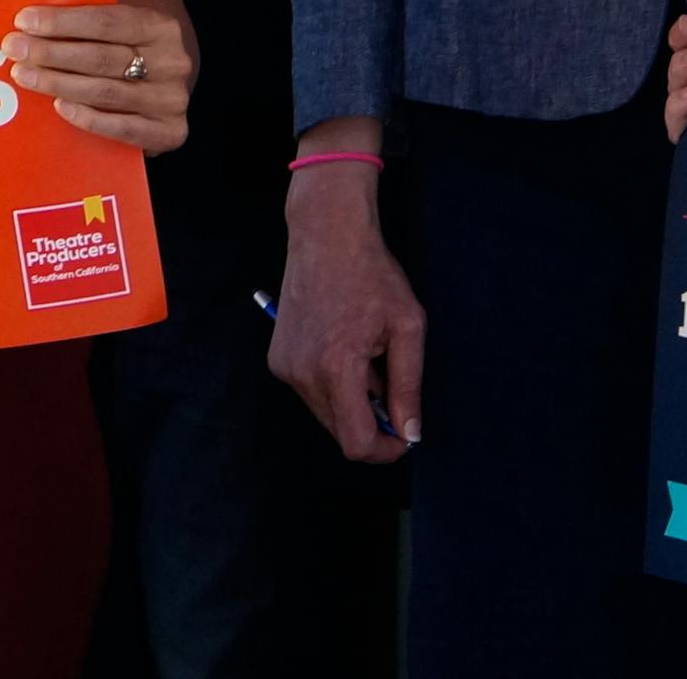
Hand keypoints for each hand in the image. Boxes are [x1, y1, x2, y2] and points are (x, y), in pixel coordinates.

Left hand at [3, 0, 194, 152]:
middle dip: (51, 53)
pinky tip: (59, 106)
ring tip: (23, 75)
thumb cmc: (128, 39)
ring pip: (107, 92)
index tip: (24, 21)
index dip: (63, 22)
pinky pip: (123, 129)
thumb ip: (84, 19)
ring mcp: (172, 100)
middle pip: (102, 59)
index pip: (106, 22)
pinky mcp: (170, 131)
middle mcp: (173, 63)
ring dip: (58, 83)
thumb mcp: (119, 18)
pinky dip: (89, 119)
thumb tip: (28, 21)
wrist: (167, 65)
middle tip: (14, 49)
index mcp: (161, 26)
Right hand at [271, 162, 423, 462]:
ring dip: (352, 403)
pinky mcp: (276, 358)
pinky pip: (311, 392)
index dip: (385, 451)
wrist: (326, 236)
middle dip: (371, 424)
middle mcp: (302, 373)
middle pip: (340, 432)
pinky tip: (344, 351)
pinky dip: (333, 386)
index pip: (356, 443)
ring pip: (325, 414)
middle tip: (392, 391)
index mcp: (336, 368)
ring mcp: (284, 366)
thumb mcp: (406, 329)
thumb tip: (410, 434)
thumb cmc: (373, 277)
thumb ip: (407, 388)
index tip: (405, 436)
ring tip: (367, 360)